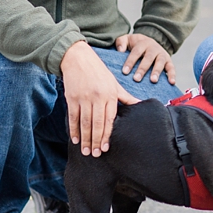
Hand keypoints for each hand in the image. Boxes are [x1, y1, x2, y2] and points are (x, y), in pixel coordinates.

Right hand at [61, 41, 138, 156]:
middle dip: (96, 141)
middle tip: (95, 155)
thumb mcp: (114, 83)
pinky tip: (75, 139)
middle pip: (96, 123)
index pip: (109, 119)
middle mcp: (97, 97)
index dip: (106, 135)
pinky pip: (73, 117)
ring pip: (84, 122)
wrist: (78, 57)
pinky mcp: (72, 97)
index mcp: (110, 95)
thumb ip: (125, 97)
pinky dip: (73, 129)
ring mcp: (84, 97)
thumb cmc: (98, 71)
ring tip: (85, 151)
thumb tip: (140, 105)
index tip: (106, 148)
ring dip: (85, 138)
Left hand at [115, 33, 175, 84]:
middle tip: (136, 79)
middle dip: (142, 69)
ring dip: (157, 71)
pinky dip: (172, 75)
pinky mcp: (169, 61)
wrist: (149, 42)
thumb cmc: (135, 44)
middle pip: (148, 58)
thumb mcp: (127, 39)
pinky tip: (172, 82)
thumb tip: (120, 50)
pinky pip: (172, 68)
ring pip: (160, 62)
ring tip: (153, 81)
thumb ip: (121, 42)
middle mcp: (154, 48)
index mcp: (143, 43)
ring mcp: (162, 54)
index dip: (130, 62)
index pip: (136, 52)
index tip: (125, 72)